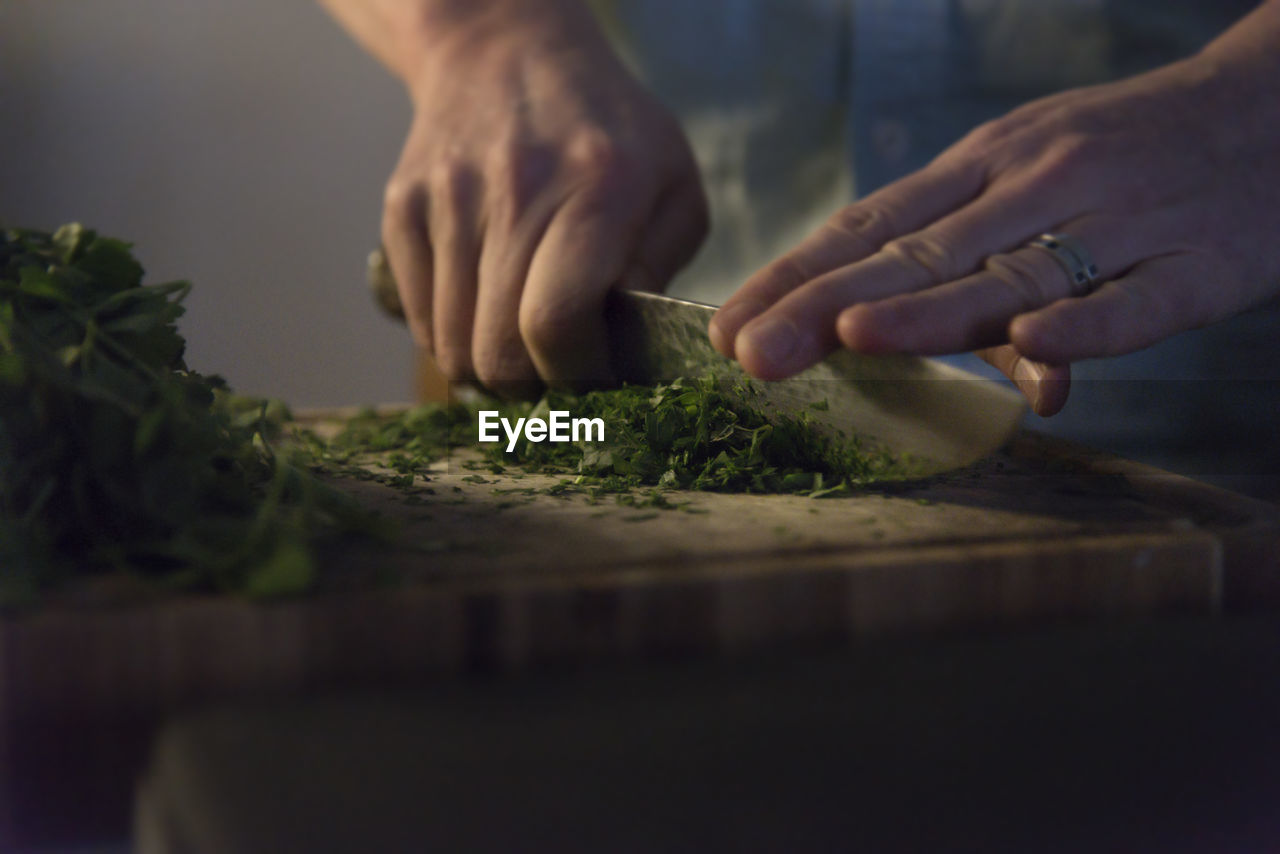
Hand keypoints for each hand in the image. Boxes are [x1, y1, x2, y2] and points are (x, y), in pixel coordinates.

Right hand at [380, 2, 706, 393]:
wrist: (505, 52)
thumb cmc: (609, 132)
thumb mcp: (674, 184)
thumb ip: (660, 267)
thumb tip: (622, 344)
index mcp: (599, 186)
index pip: (557, 322)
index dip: (578, 375)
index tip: (598, 375)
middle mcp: (515, 190)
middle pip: (498, 352)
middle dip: (535, 386)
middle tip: (559, 374)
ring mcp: (448, 199)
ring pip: (452, 348)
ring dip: (491, 370)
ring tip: (523, 347)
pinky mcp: (403, 209)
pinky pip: (421, 321)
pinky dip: (454, 338)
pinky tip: (487, 313)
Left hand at [709, 43, 1279, 415]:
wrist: (1277, 108)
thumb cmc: (1134, 154)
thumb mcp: (1035, 180)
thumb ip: (974, 265)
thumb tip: (906, 348)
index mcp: (987, 167)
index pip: (873, 228)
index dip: (797, 278)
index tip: (728, 327)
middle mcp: (1036, 185)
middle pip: (917, 254)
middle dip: (825, 306)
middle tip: (751, 353)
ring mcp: (1117, 221)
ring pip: (1011, 272)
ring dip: (931, 309)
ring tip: (854, 336)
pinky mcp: (1197, 264)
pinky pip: (1136, 299)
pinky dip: (1086, 322)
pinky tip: (1034, 343)